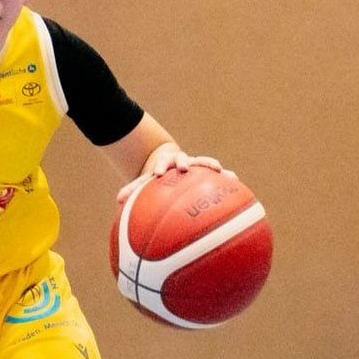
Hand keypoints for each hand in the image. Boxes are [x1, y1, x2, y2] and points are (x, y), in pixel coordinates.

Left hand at [117, 151, 236, 202]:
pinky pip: (219, 176)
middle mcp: (181, 162)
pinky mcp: (207, 171)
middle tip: (185, 168)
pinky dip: (228, 179)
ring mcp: (195, 165)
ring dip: (212, 167)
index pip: (162, 164)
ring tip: (226, 174)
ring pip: (205, 163)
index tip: (158, 173)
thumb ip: (133, 190)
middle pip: (184, 159)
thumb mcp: (145, 182)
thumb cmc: (156, 177)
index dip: (160, 167)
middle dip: (185, 162)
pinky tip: (239, 186)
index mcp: (165, 164)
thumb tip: (118, 200)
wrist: (170, 163)